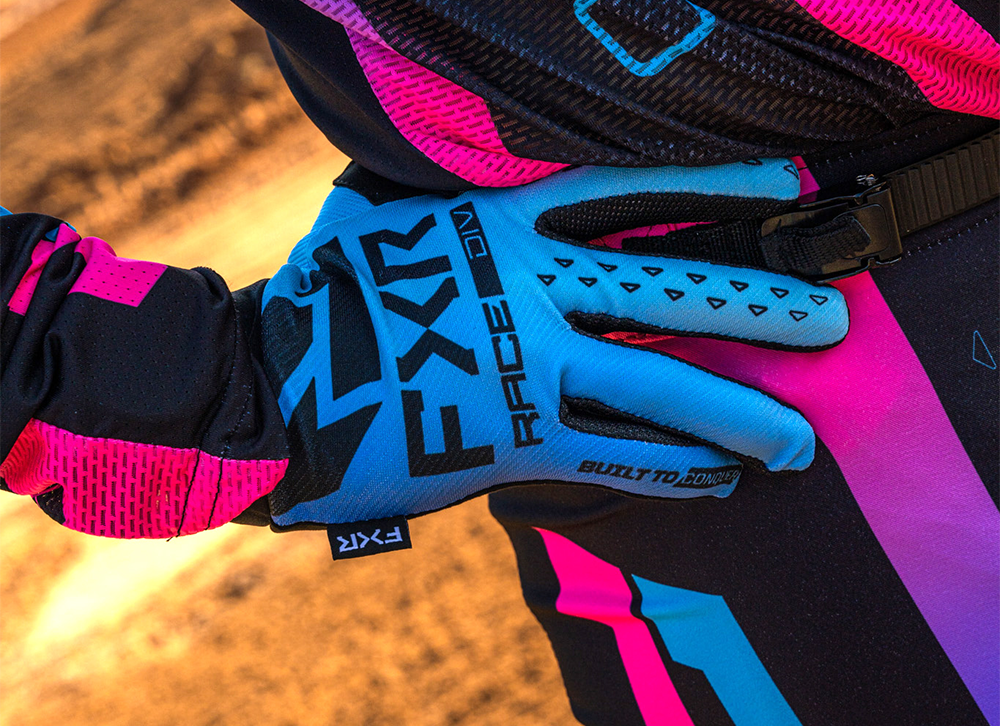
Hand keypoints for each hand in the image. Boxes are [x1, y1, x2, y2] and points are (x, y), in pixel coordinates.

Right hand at [260, 161, 847, 526]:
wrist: (268, 384)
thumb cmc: (324, 297)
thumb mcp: (384, 222)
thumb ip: (448, 210)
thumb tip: (474, 198)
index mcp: (502, 223)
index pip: (631, 193)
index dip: (716, 191)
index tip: (787, 193)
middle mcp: (528, 287)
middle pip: (669, 292)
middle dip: (757, 307)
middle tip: (830, 323)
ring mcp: (525, 366)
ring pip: (660, 389)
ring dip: (738, 415)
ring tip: (799, 442)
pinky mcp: (513, 441)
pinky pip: (615, 457)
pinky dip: (672, 472)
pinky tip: (716, 484)